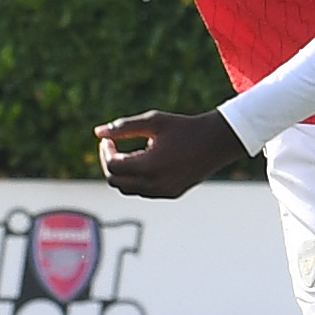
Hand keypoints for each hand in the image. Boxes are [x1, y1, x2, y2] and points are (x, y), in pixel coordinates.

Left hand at [95, 108, 244, 198]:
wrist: (217, 141)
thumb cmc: (184, 127)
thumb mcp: (153, 122)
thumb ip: (123, 127)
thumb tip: (97, 132)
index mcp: (149, 166)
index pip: (112, 166)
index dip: (105, 151)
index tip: (108, 139)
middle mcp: (155, 184)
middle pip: (116, 182)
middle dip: (110, 164)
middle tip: (113, 146)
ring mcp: (164, 191)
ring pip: (129, 190)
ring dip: (122, 174)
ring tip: (127, 154)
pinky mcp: (172, 193)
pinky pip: (144, 192)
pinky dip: (136, 180)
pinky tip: (142, 163)